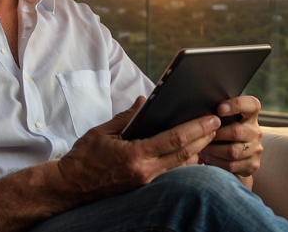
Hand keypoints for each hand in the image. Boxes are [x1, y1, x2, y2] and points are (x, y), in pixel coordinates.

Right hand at [54, 96, 220, 200]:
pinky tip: (192, 150)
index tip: (211, 119)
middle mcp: (145, 171)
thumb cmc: (83, 158)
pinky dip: (183, 160)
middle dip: (204, 137)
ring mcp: (146, 181)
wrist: (70, 187)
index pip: (174, 139)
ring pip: (180, 164)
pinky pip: (170, 172)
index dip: (196, 128)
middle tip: (217, 123)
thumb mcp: (102, 132)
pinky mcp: (144, 186)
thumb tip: (144, 101)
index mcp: (135, 155)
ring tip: (209, 134)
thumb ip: (127, 117)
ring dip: (197, 149)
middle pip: (184, 153)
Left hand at [198, 96, 262, 187]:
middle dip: (216, 135)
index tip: (219, 109)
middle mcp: (255, 132)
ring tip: (202, 148)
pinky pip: (231, 165)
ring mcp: (256, 149)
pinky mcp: (252, 164)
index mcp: (250, 115)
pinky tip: (207, 157)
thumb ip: (218, 114)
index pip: (251, 105)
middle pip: (236, 132)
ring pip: (232, 151)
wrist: (237, 157)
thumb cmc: (224, 132)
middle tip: (203, 136)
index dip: (236, 105)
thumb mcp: (224, 120)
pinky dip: (215, 162)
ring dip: (213, 150)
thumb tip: (201, 112)